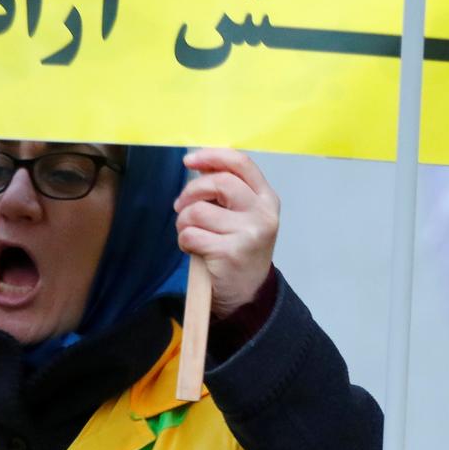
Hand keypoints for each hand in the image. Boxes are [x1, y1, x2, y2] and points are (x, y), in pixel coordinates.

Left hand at [175, 148, 279, 317]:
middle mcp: (262, 214)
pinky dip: (184, 241)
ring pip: (197, 211)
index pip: (241, 164)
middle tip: (181, 205)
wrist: (248, 293)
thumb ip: (228, 190)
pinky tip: (195, 250)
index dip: (212, 156)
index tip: (190, 160)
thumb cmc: (239, 248)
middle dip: (191, 192)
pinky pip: (190, 235)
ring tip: (192, 233)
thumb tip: (200, 164)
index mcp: (267, 199)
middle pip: (218, 182)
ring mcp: (249, 234)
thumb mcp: (244, 215)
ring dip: (184, 222)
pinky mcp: (230, 253)